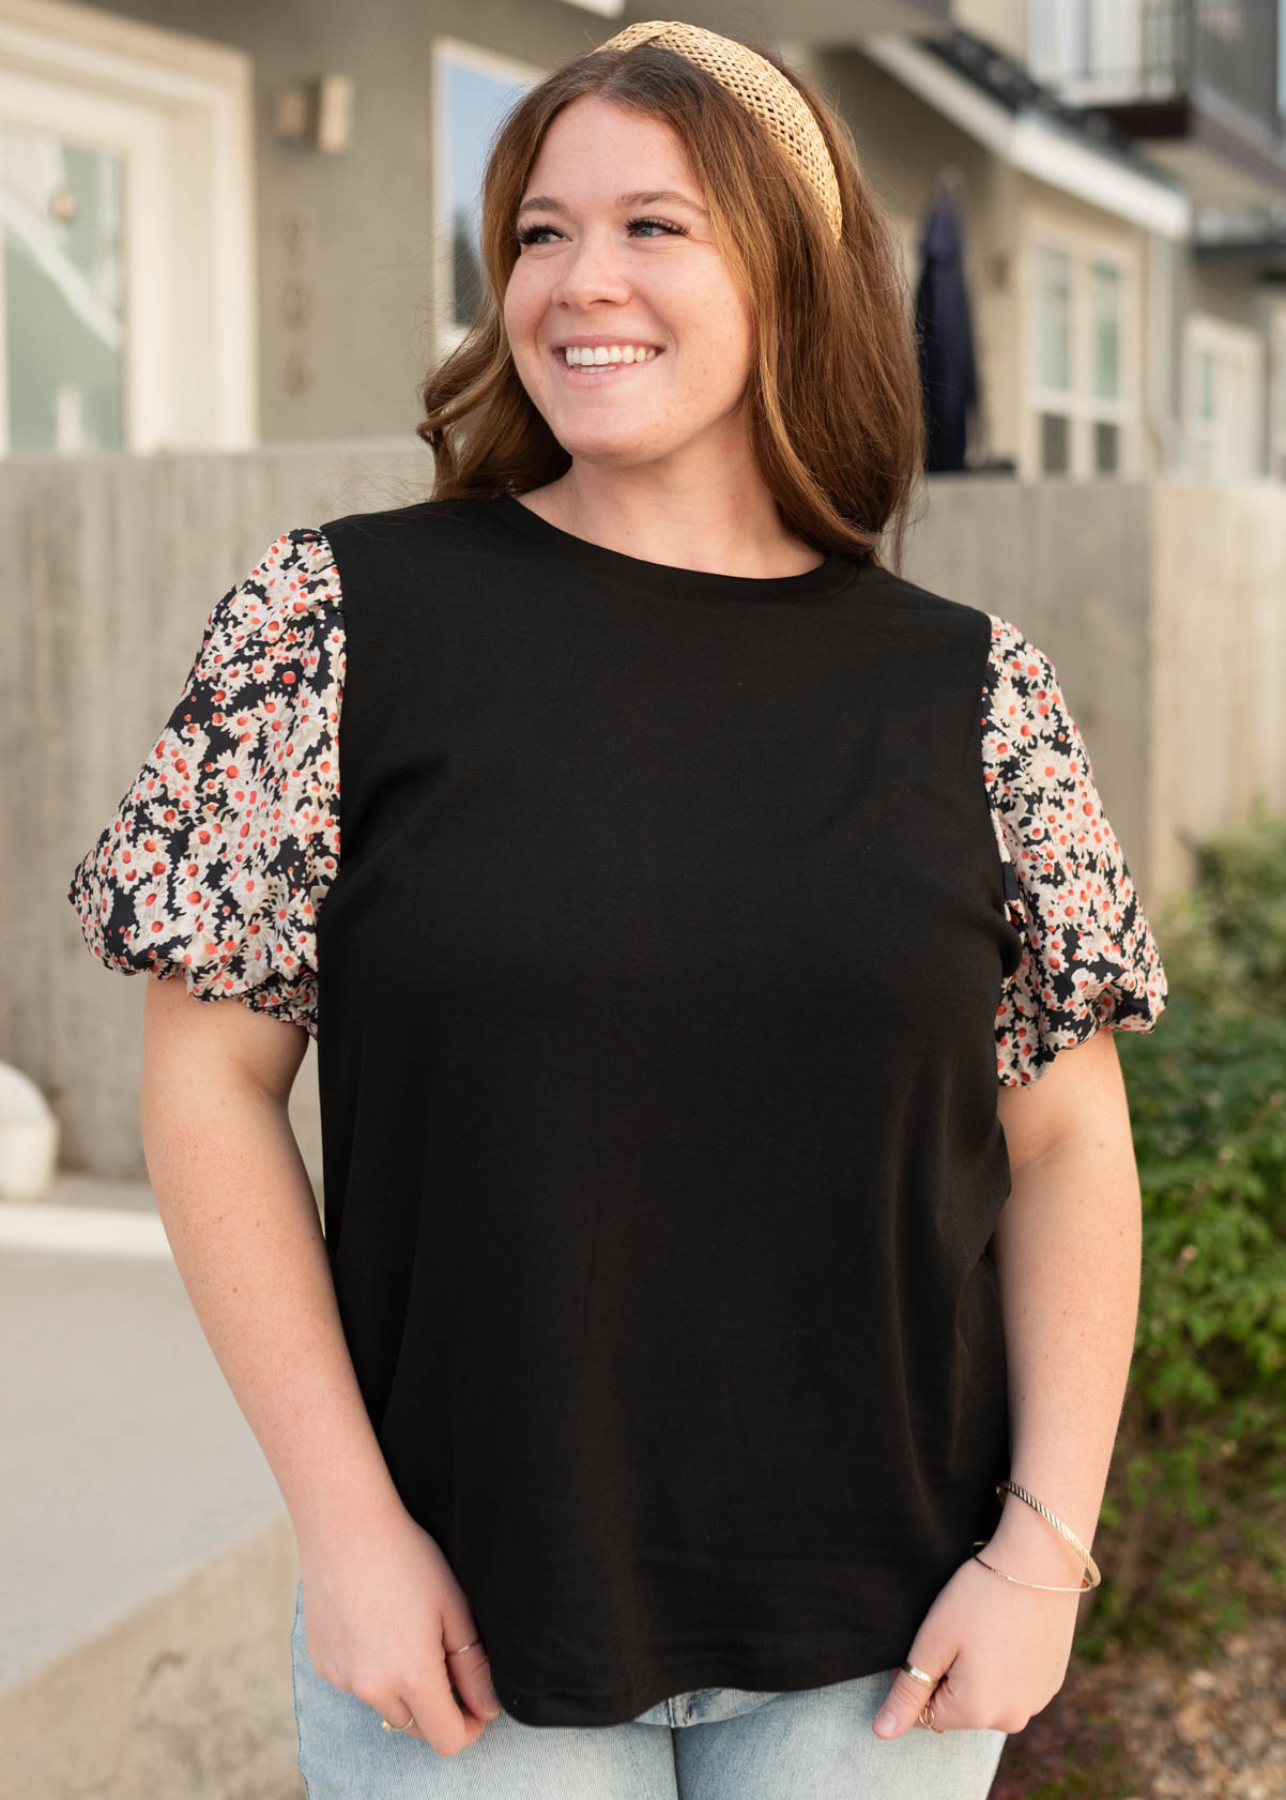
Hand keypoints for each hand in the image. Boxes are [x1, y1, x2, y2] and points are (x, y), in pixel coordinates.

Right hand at [296, 1497, 500, 1757]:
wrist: (344, 1526)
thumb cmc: (407, 1556)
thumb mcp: (453, 1607)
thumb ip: (473, 1666)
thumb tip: (488, 1709)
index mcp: (413, 1676)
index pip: (446, 1740)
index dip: (469, 1727)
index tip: (476, 1704)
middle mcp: (373, 1688)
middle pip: (416, 1727)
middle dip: (436, 1707)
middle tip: (444, 1659)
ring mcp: (342, 1679)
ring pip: (384, 1705)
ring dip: (402, 1688)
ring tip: (406, 1631)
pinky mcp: (323, 1664)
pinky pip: (356, 1684)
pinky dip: (372, 1670)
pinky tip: (375, 1624)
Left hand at [872, 1521, 1083, 1737]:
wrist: (1039, 1563)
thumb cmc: (978, 1597)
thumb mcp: (932, 1642)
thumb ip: (907, 1694)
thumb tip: (882, 1733)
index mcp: (976, 1712)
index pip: (926, 1714)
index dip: (920, 1677)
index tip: (932, 1640)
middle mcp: (1011, 1720)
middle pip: (959, 1708)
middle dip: (950, 1676)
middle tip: (959, 1631)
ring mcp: (1036, 1702)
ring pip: (987, 1697)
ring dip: (978, 1673)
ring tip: (984, 1629)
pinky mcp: (1051, 1683)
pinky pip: (1014, 1685)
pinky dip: (1005, 1666)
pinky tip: (1007, 1631)